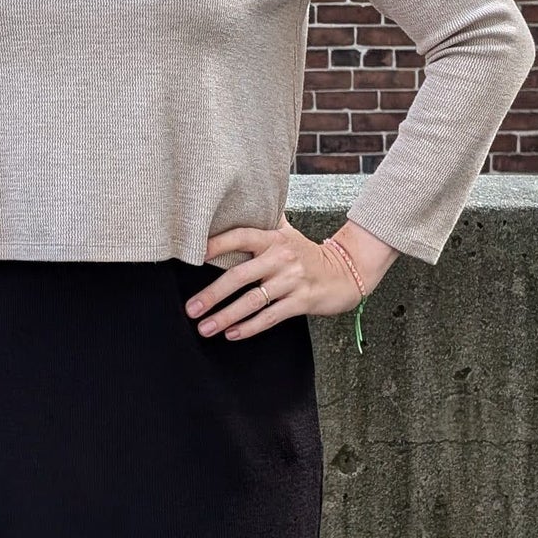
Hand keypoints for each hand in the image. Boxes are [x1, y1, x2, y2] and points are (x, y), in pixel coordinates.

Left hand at [184, 218, 395, 339]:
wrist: (346, 274)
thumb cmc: (307, 255)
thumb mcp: (288, 234)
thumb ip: (265, 221)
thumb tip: (237, 203)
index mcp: (274, 238)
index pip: (240, 237)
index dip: (216, 244)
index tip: (193, 255)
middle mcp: (281, 257)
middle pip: (240, 276)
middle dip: (212, 294)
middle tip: (191, 308)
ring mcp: (291, 281)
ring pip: (252, 301)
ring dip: (225, 316)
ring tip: (205, 327)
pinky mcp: (301, 301)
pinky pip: (270, 317)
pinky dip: (249, 327)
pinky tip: (232, 334)